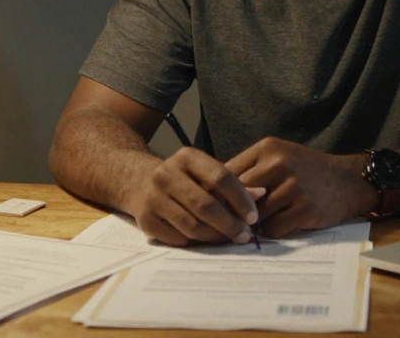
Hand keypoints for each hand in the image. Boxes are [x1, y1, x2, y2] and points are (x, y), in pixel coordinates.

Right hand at [126, 147, 264, 246]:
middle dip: (230, 223)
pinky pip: (178, 238)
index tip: (253, 217)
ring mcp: (153, 197)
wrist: (139, 182)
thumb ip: (232, 184)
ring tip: (229, 239)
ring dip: (215, 236)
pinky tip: (206, 240)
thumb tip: (261, 194)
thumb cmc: (183, 178)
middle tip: (245, 235)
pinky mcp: (146, 220)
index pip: (220, 177)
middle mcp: (166, 174)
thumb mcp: (205, 172)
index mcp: (186, 157)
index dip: (240, 199)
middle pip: (205, 204)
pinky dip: (196, 242)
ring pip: (192, 225)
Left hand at [226, 137, 373, 238]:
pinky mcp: (304, 209)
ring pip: (253, 215)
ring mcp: (293, 186)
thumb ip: (249, 169)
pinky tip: (284, 223)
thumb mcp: (278, 158)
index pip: (227, 173)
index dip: (217, 193)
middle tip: (233, 221)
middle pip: (238, 196)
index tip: (214, 206)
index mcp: (267, 148)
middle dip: (233, 211)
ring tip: (266, 219)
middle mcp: (279, 164)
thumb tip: (211, 191)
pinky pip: (272, 229)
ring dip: (255, 223)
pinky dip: (274, 231)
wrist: (348, 181)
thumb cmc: (306, 171)